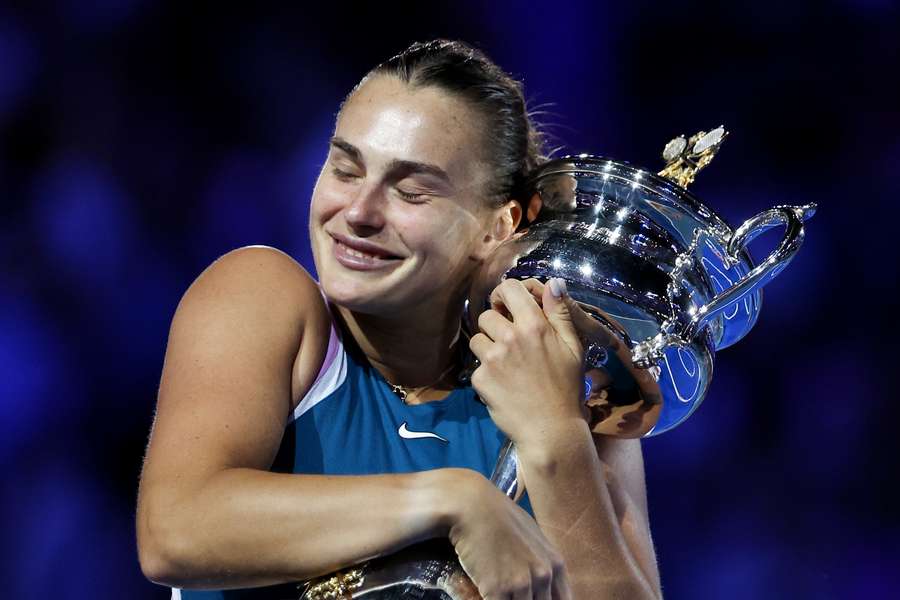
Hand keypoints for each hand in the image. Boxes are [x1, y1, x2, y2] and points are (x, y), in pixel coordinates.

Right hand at [447, 469, 571, 599]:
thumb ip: (543, 561)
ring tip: (499, 593)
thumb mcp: (533, 536)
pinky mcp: (497, 589)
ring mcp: (520, 583)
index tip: (534, 597)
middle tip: (512, 594)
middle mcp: (543, 575)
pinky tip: (487, 594)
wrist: (472, 506)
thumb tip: (545, 581)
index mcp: (555, 564)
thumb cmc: (499, 516)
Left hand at [468, 278, 584, 445]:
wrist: (550, 430)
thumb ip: (560, 313)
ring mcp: (492, 358)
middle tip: (510, 342)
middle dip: (496, 324)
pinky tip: (504, 384)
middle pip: (487, 314)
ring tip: (507, 365)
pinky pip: (477, 365)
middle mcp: (510, 337)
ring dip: (488, 347)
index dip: (505, 294)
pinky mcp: (480, 378)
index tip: (507, 305)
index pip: (508, 289)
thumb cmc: (566, 388)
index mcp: (534, 326)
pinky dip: (487, 373)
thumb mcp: (573, 347)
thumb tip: (553, 283)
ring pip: (477, 338)